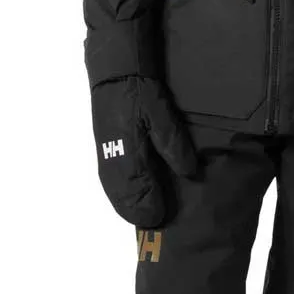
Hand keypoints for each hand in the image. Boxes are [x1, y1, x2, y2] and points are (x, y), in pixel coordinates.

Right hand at [90, 75, 197, 226]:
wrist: (114, 73)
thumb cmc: (139, 92)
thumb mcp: (161, 114)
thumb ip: (173, 144)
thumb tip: (190, 172)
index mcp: (129, 158)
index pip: (141, 198)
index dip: (154, 211)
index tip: (168, 217)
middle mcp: (114, 165)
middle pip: (126, 203)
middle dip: (142, 213)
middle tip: (162, 220)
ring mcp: (106, 160)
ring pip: (117, 196)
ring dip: (130, 207)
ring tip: (150, 212)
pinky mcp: (103, 153)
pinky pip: (111, 185)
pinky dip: (122, 196)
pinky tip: (134, 196)